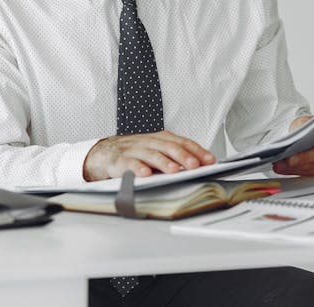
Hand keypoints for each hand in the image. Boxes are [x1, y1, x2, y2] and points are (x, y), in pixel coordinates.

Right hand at [83, 130, 215, 180]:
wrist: (104, 153)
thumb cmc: (134, 153)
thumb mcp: (155, 150)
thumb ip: (173, 156)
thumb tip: (197, 166)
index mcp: (159, 139)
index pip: (182, 142)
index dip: (197, 150)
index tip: (209, 160)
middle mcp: (148, 142)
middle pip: (168, 146)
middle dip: (184, 156)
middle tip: (195, 165)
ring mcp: (134, 150)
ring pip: (151, 154)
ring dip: (164, 163)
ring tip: (175, 171)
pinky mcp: (119, 161)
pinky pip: (129, 164)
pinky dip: (137, 168)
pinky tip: (145, 174)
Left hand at [272, 116, 313, 175]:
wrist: (304, 136)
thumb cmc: (306, 127)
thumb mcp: (303, 121)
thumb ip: (304, 125)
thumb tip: (297, 135)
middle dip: (305, 157)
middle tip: (290, 160)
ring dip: (297, 167)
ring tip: (281, 165)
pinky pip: (310, 173)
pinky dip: (295, 171)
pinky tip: (283, 168)